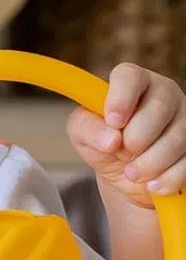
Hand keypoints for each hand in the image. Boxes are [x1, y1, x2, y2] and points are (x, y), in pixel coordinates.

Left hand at [67, 62, 185, 205]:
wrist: (127, 173)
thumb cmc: (104, 141)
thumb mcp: (83, 133)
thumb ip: (87, 128)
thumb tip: (110, 138)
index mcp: (132, 82)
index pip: (130, 75)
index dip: (121, 98)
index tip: (113, 122)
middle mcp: (164, 93)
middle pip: (160, 106)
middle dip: (137, 138)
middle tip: (122, 153)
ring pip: (179, 137)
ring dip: (150, 162)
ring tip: (132, 173)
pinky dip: (168, 178)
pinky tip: (153, 184)